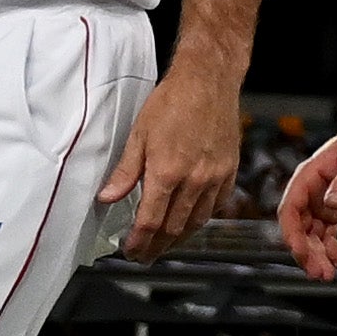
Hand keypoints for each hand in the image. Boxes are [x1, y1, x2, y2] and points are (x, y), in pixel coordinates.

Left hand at [107, 0, 259, 251]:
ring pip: (197, 221)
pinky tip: (190, 220)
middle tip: (143, 254)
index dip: (139, 242)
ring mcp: (215, 177)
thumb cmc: (171, 102)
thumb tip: (106, 198)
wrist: (209, 81)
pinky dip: (201, 218)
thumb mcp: (139, 134)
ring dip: (179, 237)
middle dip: (156, 246)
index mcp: (167, 172)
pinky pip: (216, 205)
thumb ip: (125, 172)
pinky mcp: (229, 171)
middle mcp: (194, 180)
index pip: (151, 221)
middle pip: (174, 228)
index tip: (130, 251)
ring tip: (164, 244)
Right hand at [271, 71, 336, 284]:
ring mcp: (322, 200)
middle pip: (300, 229)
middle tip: (320, 274)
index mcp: (308, 178)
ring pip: (313, 235)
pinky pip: (328, 233)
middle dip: (307, 253)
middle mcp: (311, 191)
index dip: (291, 235)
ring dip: (319, 255)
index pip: (289, 211)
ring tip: (331, 274)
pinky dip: (333, 248)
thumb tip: (330, 206)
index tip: (301, 253)